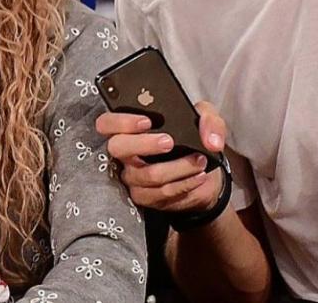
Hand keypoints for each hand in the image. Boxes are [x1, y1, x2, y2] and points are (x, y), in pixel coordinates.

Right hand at [95, 101, 226, 212]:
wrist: (204, 173)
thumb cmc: (193, 140)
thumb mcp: (205, 121)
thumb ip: (209, 121)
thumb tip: (211, 141)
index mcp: (130, 129)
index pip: (107, 123)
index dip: (121, 122)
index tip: (147, 122)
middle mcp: (125, 153)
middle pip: (117, 147)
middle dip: (144, 144)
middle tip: (169, 142)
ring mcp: (131, 176)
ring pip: (148, 174)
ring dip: (178, 168)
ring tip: (200, 160)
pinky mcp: (143, 196)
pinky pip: (161, 192)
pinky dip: (184, 184)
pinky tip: (199, 176)